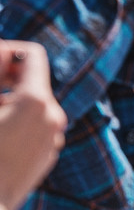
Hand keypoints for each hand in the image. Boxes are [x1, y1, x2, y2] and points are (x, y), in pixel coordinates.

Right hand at [0, 41, 65, 209]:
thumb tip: (3, 53)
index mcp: (36, 101)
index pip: (32, 56)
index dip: (7, 53)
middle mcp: (53, 117)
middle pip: (33, 81)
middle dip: (5, 79)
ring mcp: (53, 138)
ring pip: (32, 106)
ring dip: (8, 103)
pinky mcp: (47, 156)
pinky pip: (33, 128)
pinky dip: (15, 124)